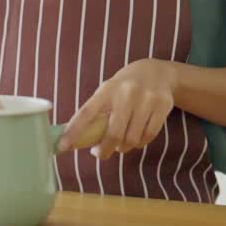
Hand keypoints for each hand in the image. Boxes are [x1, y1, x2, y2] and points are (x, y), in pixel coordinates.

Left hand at [58, 59, 177, 158]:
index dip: (74, 131)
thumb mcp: (108, 91)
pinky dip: (139, 143)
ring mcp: (147, 99)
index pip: (86, 113)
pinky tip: (136, 138)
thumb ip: (96, 112)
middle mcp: (127, 93)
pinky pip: (148, 136)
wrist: (156, 72)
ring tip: (121, 143)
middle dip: (105, 150)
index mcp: (107, 89)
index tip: (63, 147)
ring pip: (132, 139)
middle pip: (114, 134)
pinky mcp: (162, 106)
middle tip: (100, 153)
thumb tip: (77, 139)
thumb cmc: (125, 86)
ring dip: (124, 147)